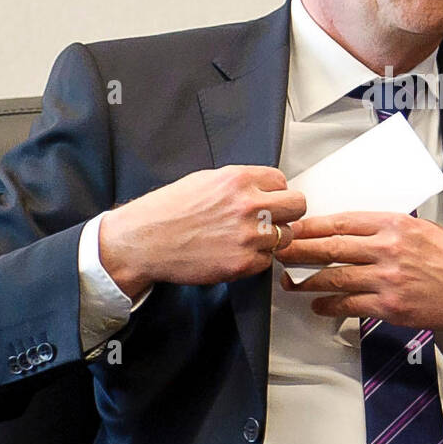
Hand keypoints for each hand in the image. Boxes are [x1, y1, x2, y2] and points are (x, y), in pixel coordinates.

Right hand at [99, 165, 305, 296]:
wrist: (144, 242)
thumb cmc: (167, 211)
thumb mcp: (205, 180)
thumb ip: (239, 183)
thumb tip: (262, 188)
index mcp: (238, 180)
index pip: (282, 181)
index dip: (275, 192)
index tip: (268, 200)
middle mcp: (248, 205)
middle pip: (298, 205)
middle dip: (287, 213)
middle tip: (272, 219)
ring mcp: (248, 236)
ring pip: (286, 236)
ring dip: (271, 239)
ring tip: (246, 239)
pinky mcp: (243, 263)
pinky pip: (267, 261)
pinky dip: (255, 260)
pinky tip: (235, 254)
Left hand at [274, 211, 442, 330]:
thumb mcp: (418, 229)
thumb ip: (384, 228)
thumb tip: (349, 230)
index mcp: (393, 224)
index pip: (342, 222)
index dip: (312, 226)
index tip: (294, 228)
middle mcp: (387, 249)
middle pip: (331, 247)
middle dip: (299, 250)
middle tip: (279, 251)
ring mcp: (387, 279)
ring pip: (335, 277)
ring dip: (308, 280)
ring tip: (291, 282)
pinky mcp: (389, 305)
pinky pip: (349, 304)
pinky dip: (329, 305)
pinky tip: (319, 305)